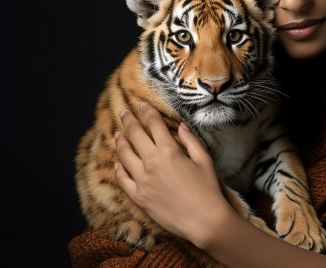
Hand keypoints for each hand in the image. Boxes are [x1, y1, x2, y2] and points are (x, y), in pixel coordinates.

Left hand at [114, 103, 231, 245]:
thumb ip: (190, 140)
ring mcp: (142, 181)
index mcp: (169, 151)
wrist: (204, 221)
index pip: (154, 124)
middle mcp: (152, 163)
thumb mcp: (204, 160)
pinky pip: (122, 180)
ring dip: (120, 141)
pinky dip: (118, 169)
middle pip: (135, 135)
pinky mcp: (138, 197)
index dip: (147, 112)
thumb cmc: (208, 189)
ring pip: (124, 155)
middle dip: (128, 120)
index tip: (142, 104)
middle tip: (123, 112)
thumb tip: (180, 126)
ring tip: (117, 133)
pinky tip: (117, 163)